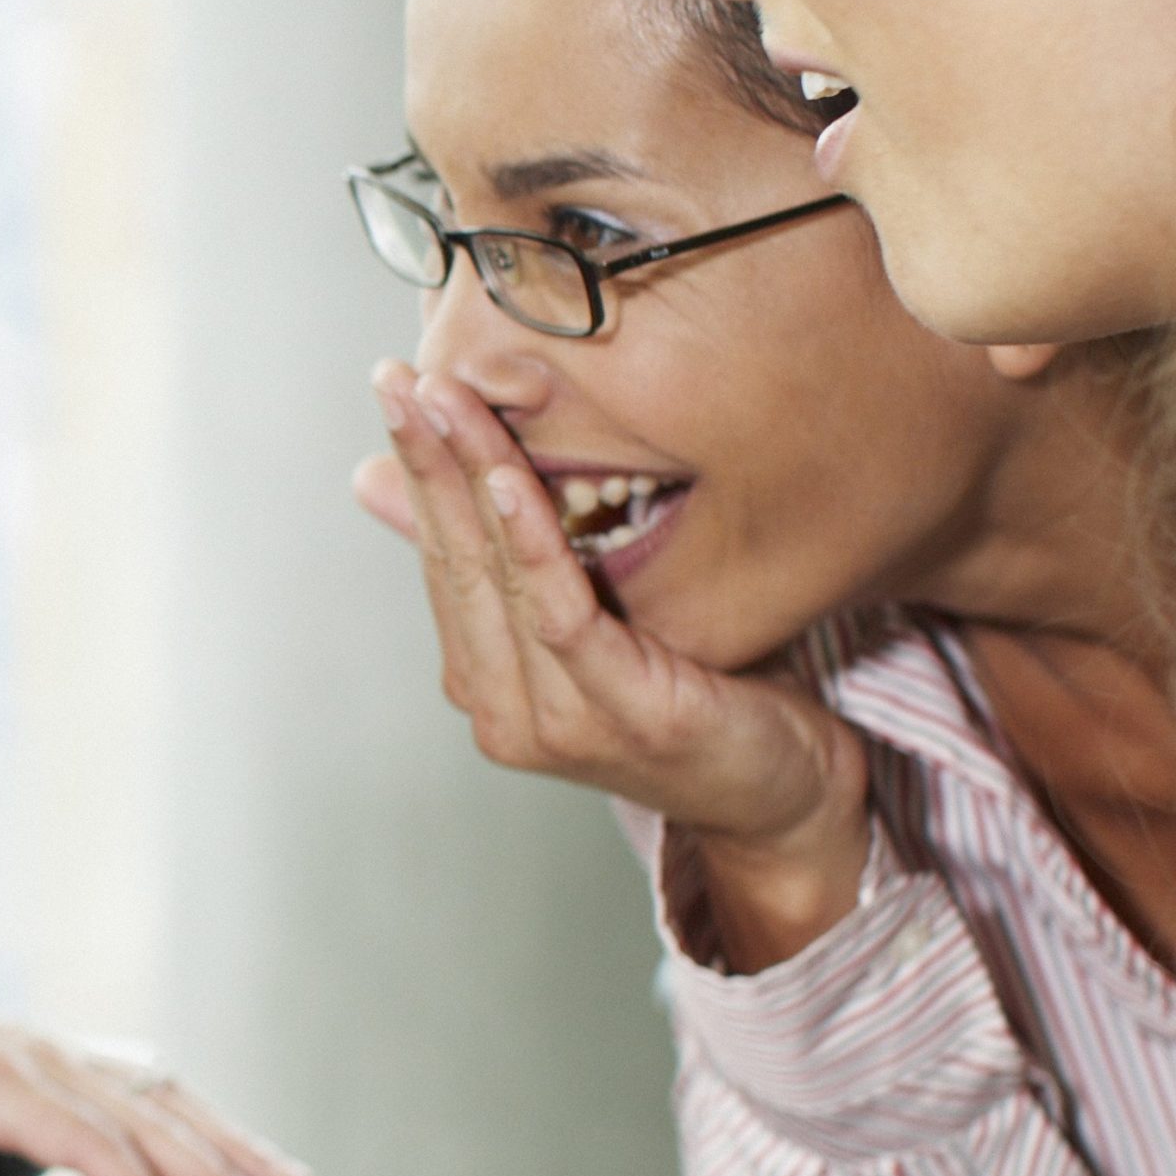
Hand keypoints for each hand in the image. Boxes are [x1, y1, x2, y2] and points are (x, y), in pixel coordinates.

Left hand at [0, 958, 305, 1175]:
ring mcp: (62, 1054)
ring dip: (227, 1141)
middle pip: (141, 1121)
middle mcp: (42, 1060)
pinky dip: (201, 1115)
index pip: (80, 1140)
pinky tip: (242, 1146)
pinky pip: (148, 1085)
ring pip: (161, 1099)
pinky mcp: (70, 1058)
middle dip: (214, 1174)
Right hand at [361, 361, 870, 965]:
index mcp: (484, 681)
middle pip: (457, 558)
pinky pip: (559, 613)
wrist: (788, 799)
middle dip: (427, 458)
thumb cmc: (700, 697)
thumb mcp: (591, 609)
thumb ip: (506, 554)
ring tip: (446, 402)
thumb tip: (386, 482)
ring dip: (466, 478)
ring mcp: (550, 721)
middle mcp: (499, 709)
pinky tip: (507, 478)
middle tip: (400, 377)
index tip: (396, 386)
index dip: (419, 467)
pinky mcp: (614, 716)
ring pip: (496, 577)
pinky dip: (529, 541)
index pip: (441, 555)